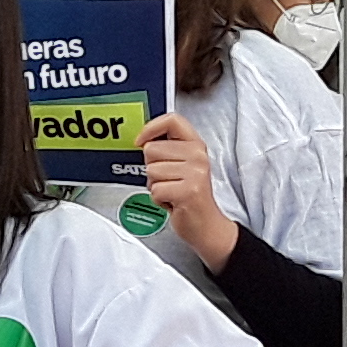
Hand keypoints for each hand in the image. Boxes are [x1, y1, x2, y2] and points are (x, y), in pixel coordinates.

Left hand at [141, 113, 240, 268]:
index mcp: (196, 145)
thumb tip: (142, 139)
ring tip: (172, 191)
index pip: (172, 120)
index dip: (150, 128)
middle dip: (152, 168)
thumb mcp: (184, 165)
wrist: (206, 225)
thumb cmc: (189, 195)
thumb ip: (167, 149)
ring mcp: (195, 173)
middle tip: (168, 180)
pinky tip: (172, 201)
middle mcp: (198, 156)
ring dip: (155, 185)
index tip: (141, 140)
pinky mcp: (188, 191)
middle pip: (151, 149)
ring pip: (151, 171)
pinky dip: (159, 199)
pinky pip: (155, 190)